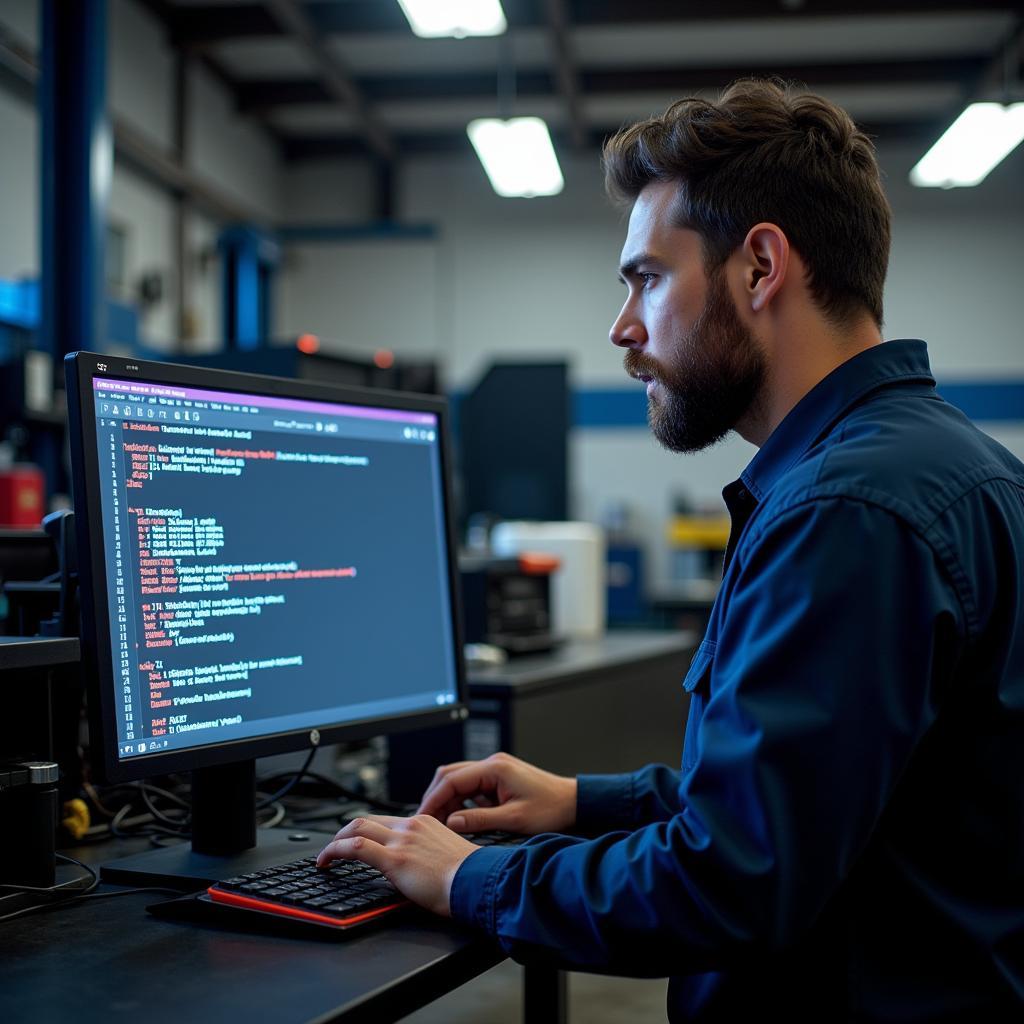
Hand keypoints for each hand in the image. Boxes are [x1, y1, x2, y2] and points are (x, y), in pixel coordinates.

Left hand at [316, 814, 477, 916]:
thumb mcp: (447, 855)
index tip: (358, 840)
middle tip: (335, 845)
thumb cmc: (469, 877)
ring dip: (335, 840)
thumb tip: (418, 866)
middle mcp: (411, 826)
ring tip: (326, 855)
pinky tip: (326, 861)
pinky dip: (334, 850)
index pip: (387, 820)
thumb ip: (429, 853)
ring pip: (357, 827)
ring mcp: (401, 840)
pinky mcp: (394, 858)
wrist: (478, 882)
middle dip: (346, 830)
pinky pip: (355, 848)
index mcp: (425, 823)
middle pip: (367, 819)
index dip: (367, 830)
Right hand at [417, 752, 576, 835]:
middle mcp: (492, 764)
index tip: (423, 817)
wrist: (574, 802)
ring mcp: (495, 770)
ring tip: (441, 824)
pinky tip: (460, 818)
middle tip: (427, 821)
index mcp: (494, 769)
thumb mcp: (514, 819)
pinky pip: (472, 787)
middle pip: (450, 775)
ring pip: (459, 781)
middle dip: (435, 798)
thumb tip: (451, 823)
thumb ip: (480, 820)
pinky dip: (462, 801)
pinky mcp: (499, 779)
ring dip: (448, 800)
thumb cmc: (550, 809)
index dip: (433, 799)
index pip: (451, 780)